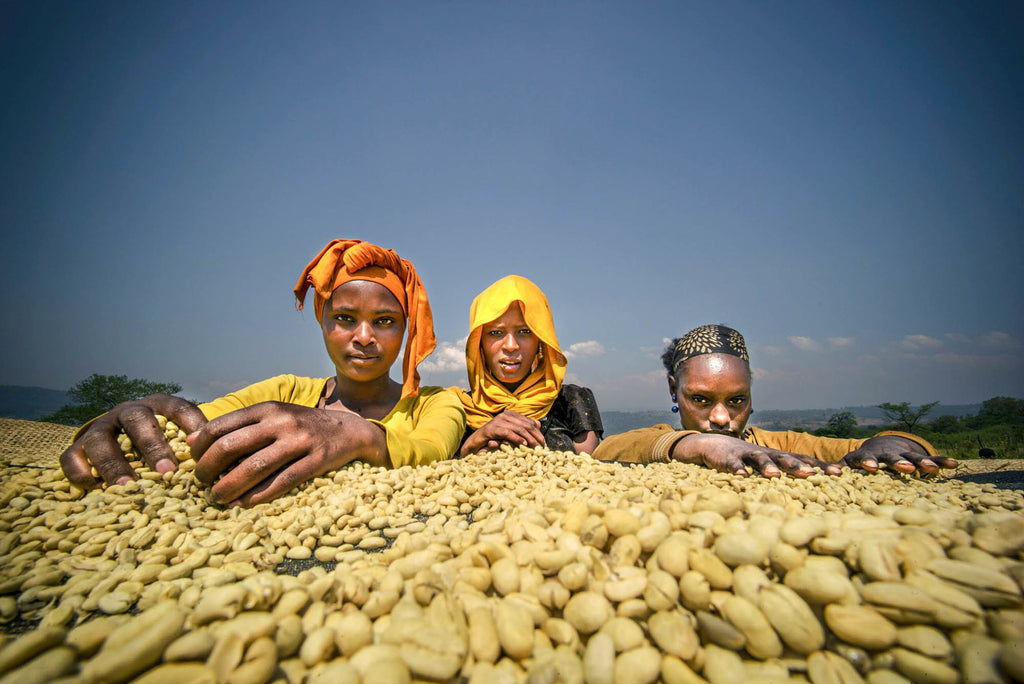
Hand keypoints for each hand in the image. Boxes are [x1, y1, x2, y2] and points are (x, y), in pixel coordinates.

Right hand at [60, 394, 207, 488]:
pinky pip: (71, 456)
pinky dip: (80, 472)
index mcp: (158, 404)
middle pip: (137, 421)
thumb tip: (219, 467)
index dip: (191, 423)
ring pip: (100, 439)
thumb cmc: (161, 438)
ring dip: (114, 464)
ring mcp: (101, 427)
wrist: (120, 431)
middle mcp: (128, 411)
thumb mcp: (179, 434)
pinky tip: (94, 488)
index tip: (200, 449)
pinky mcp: (79, 445)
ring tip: (128, 486)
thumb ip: (196, 445)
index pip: (178, 407)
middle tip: (166, 472)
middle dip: (152, 446)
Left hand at [190, 402, 387, 505]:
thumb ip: (235, 426)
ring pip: (254, 468)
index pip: (219, 427)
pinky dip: (259, 496)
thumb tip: (191, 441)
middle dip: (209, 470)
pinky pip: (282, 482)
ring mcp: (300, 441)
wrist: (349, 429)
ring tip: (218, 499)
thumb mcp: (270, 417)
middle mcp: (280, 421)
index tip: (195, 464)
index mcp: (266, 409)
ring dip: (229, 488)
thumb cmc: (301, 426)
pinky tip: (244, 504)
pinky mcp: (316, 460)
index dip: (200, 449)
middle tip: (202, 484)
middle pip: (231, 447)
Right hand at [460, 410, 544, 456]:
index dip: (538, 433)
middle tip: (542, 447)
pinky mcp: (492, 429)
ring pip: (519, 429)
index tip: (544, 444)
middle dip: (536, 437)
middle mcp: (505, 415)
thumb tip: (538, 424)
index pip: (529, 422)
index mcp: (511, 415)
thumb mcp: (510, 433)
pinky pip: (507, 433)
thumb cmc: (493, 438)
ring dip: (529, 439)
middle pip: (527, 425)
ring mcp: (498, 421)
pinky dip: (516, 439)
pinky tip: (523, 445)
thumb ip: (523, 428)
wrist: (475, 443)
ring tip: (535, 447)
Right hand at [672, 433, 841, 477]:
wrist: (711, 445)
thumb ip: (783, 474)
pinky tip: (741, 478)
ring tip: (775, 475)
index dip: (820, 466)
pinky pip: (732, 465)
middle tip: (811, 475)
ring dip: (766, 466)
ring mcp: (745, 455)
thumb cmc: (745, 460)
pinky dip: (736, 470)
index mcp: (777, 457)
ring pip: (758, 459)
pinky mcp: (726, 459)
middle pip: (784, 458)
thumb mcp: (766, 465)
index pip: (803, 459)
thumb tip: (811, 491)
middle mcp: (765, 454)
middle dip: (797, 466)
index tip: (840, 474)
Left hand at [840, 435, 956, 474]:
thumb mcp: (848, 464)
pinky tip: (954, 464)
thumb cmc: (860, 460)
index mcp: (866, 457)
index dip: (868, 463)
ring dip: (922, 462)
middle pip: (891, 458)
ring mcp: (902, 455)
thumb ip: (838, 469)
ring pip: (913, 458)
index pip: (865, 459)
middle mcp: (885, 454)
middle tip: (905, 468)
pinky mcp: (916, 457)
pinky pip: (931, 460)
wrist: (879, 445)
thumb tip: (826, 475)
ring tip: (933, 468)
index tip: (870, 468)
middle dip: (897, 463)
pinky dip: (941, 461)